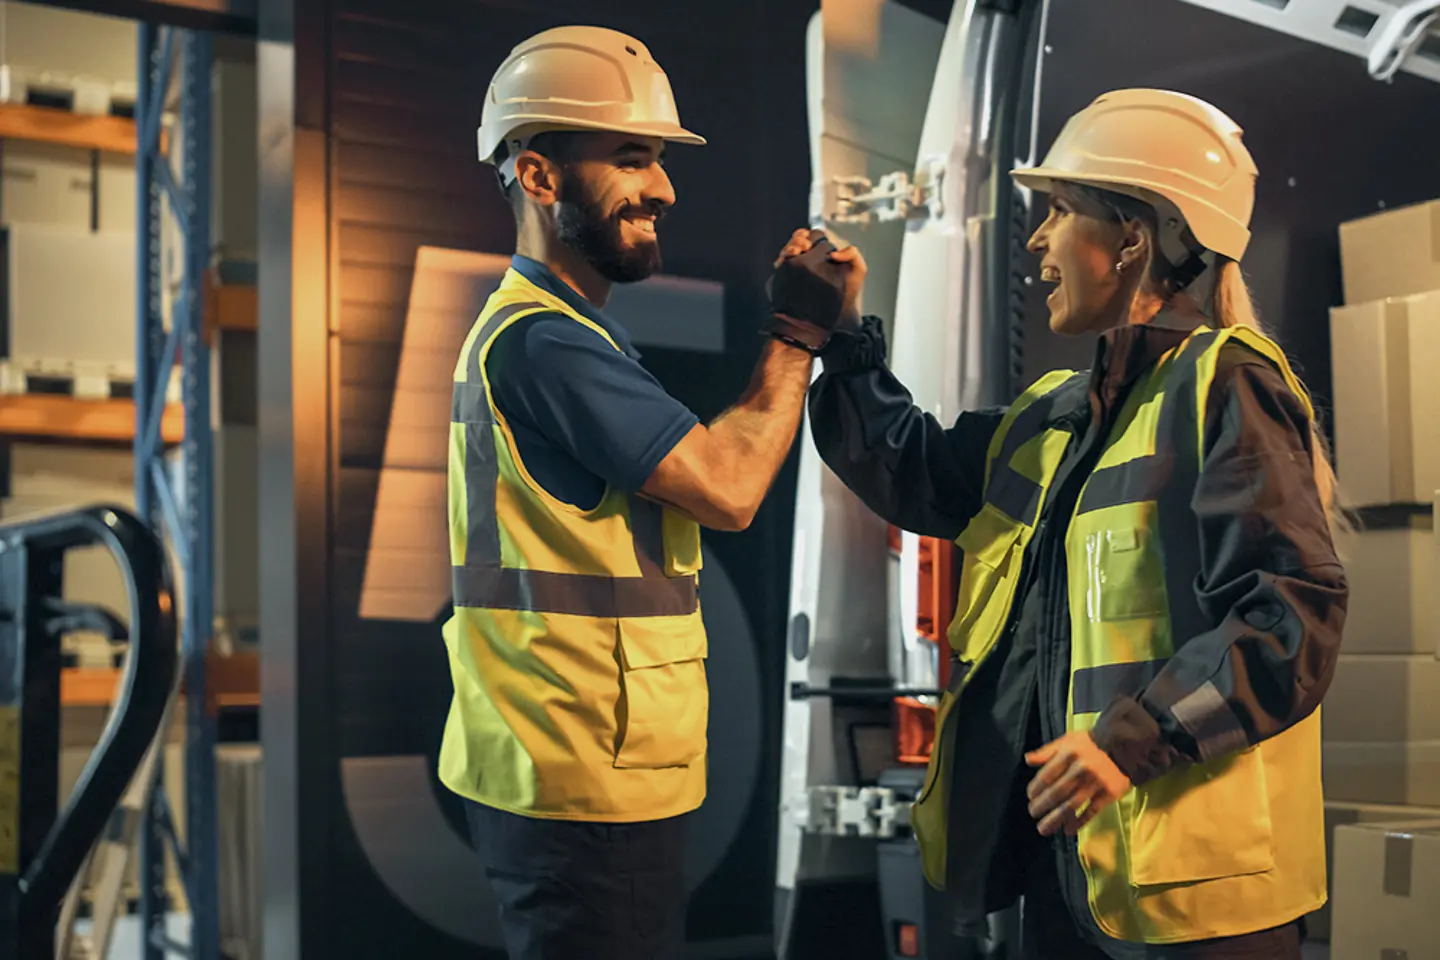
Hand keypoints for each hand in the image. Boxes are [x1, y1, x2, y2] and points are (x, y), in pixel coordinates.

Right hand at [764, 228, 867, 351]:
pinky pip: (780, 268)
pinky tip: (782, 263)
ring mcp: (798, 271)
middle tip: (803, 247)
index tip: (809, 243)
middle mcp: (809, 260)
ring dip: (788, 249)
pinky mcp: (789, 281)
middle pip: (797, 242)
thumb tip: (833, 254)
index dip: (807, 235)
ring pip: (787, 252)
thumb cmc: (848, 292)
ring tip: (794, 253)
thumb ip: (853, 254)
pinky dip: (780, 261)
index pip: (810, 237)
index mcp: (822, 254)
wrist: (839, 315)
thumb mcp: (857, 270)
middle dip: (797, 241)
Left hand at [1024, 731, 1131, 836]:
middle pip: (1057, 792)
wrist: (1122, 747)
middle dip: (1042, 806)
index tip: (1030, 797)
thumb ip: (1046, 752)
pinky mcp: (1108, 794)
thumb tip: (1027, 760)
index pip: (1047, 776)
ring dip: (1056, 819)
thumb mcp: (1066, 741)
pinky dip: (1079, 822)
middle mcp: (1081, 769)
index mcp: (1068, 755)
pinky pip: (1091, 811)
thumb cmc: (1089, 744)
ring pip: (1072, 805)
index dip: (1036, 789)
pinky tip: (1068, 830)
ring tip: (1044, 829)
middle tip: (1033, 814)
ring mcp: (1095, 783)